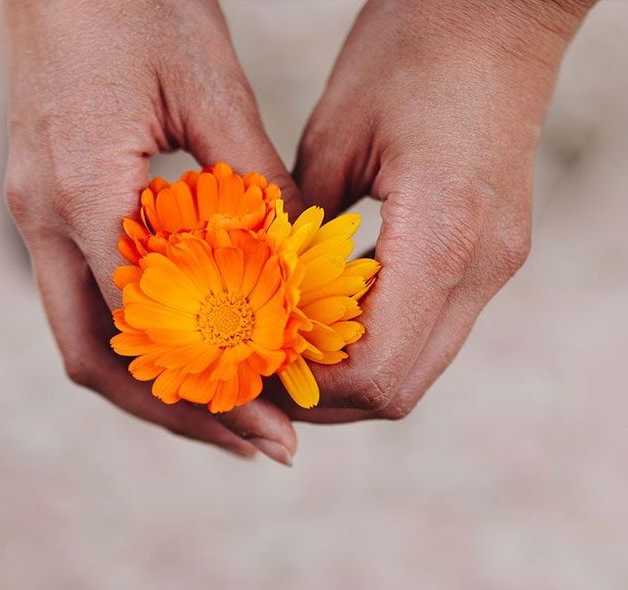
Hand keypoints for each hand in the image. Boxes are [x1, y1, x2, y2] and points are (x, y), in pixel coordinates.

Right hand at [2, 0, 300, 462]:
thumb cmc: (132, 3)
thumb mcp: (208, 85)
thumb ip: (250, 181)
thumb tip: (298, 264)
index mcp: (83, 189)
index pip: (142, 324)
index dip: (208, 383)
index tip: (270, 420)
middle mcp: (44, 216)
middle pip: (95, 359)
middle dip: (176, 414)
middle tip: (254, 444)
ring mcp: (34, 212)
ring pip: (83, 338)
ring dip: (153, 385)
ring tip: (227, 412)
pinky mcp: (43, 201)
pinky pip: (84, 297)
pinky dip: (138, 337)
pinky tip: (189, 344)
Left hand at [283, 0, 592, 421]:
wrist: (498, 9)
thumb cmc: (410, 51)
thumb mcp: (333, 136)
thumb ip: (302, 229)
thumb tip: (265, 300)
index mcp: (442, 238)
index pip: (377, 372)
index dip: (306, 386)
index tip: (248, 365)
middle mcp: (482, 265)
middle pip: (399, 389)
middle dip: (321, 393)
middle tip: (255, 367)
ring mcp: (495, 262)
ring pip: (417, 365)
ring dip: (347, 369)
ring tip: (280, 343)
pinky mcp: (491, 251)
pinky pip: (428, 325)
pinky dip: (373, 334)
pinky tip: (323, 309)